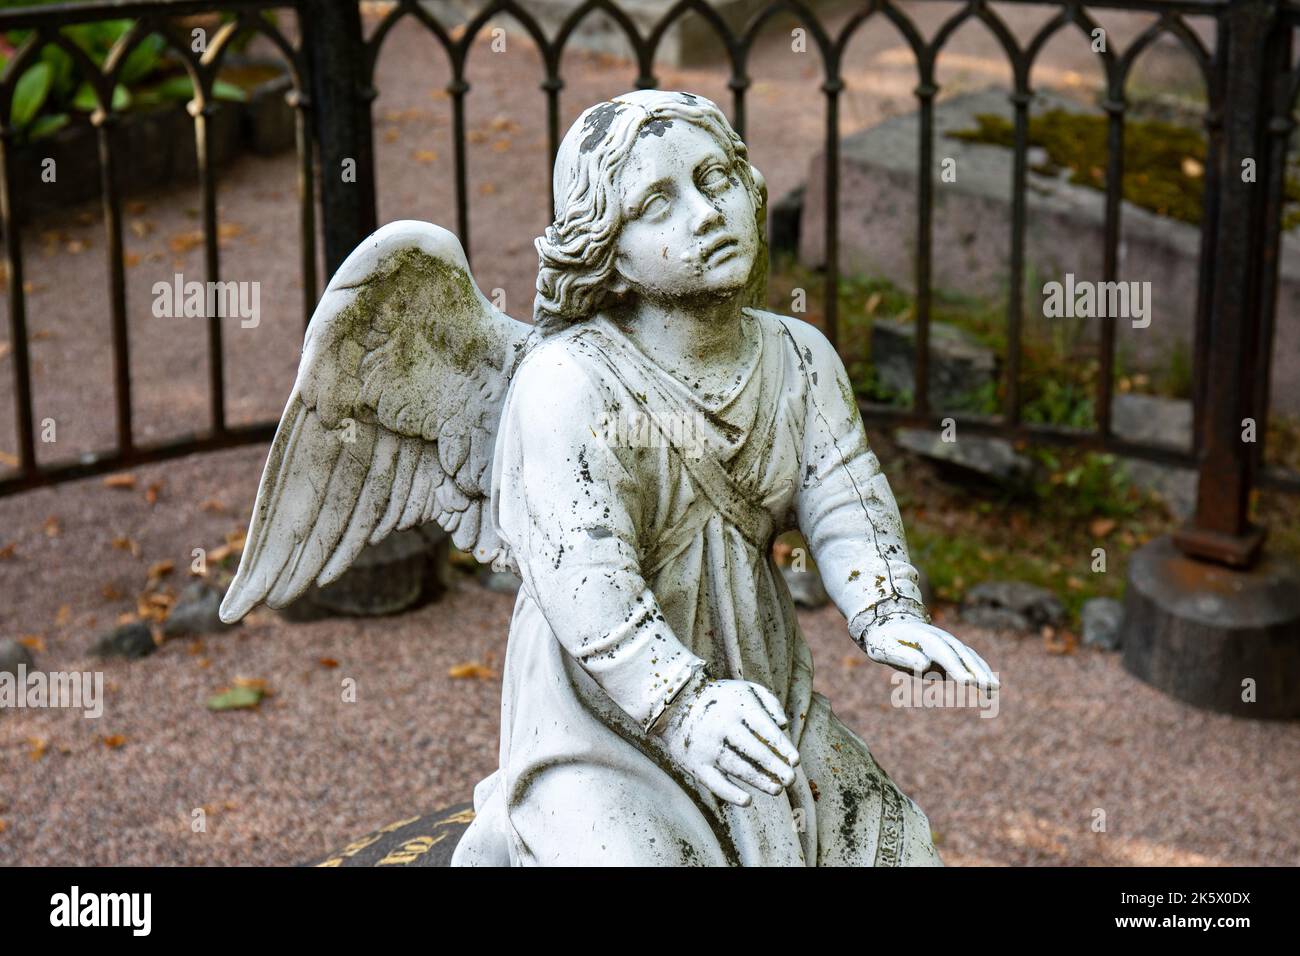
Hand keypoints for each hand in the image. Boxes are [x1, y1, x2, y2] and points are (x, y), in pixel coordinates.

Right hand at [654, 677, 799, 806]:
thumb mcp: (744, 689)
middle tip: (791, 779)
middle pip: (753, 750)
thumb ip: (769, 702)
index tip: (795, 760)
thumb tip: (783, 725)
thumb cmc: (719, 698)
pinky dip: (730, 793)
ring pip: (737, 767)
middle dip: (774, 766)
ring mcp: (707, 746)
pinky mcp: (695, 763)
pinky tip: (747, 801)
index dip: (781, 746)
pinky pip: (714, 782)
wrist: (673, 704)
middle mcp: (722, 725)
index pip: (764, 729)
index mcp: (737, 707)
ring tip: (777, 790)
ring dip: (758, 780)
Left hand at [861, 618, 998, 692]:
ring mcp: (948, 644)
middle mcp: (941, 638)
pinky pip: (969, 663)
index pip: (943, 653)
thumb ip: (903, 656)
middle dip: (977, 671)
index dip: (956, 667)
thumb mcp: (885, 648)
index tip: (968, 682)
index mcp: (924, 637)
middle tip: (990, 688)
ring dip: (983, 673)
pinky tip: (988, 690)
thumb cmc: (883, 641)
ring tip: (995, 690)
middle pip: (962, 654)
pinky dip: (980, 674)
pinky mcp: (950, 653)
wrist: (889, 627)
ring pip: (970, 658)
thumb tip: (923, 665)